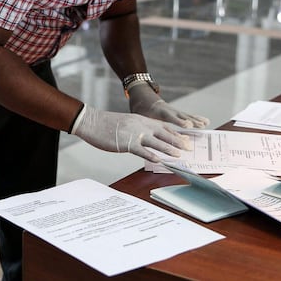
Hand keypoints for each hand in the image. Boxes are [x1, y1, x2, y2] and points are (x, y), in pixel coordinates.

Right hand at [72, 105, 191, 161]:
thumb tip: (145, 140)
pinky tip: (159, 161)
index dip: (175, 133)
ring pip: (156, 141)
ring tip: (179, 154)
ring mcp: (134, 133)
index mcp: (140, 119)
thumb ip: (137, 129)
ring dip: (169, 148)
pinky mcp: (126, 142)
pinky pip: (141, 150)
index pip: (162, 126)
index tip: (185, 139)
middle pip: (163, 133)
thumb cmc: (106, 124)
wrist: (91, 121)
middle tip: (188, 147)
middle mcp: (140, 125)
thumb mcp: (126, 124)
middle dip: (177, 140)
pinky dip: (151, 155)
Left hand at [128, 82, 209, 128]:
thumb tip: (147, 137)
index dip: (179, 121)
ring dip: (197, 120)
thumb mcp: (141, 117)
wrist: (145, 98)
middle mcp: (170, 110)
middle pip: (183, 116)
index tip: (188, 125)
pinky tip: (206, 122)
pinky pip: (189, 115)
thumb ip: (145, 126)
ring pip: (187, 115)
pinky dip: (197, 118)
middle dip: (192, 121)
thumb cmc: (142, 110)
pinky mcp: (178, 113)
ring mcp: (175, 111)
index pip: (171, 117)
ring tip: (206, 124)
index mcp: (160, 112)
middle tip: (201, 125)